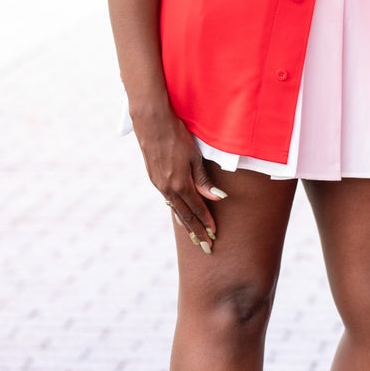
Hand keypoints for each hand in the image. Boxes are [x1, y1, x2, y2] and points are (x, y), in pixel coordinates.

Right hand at [132, 102, 226, 252]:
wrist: (151, 122)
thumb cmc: (177, 136)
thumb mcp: (194, 157)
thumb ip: (203, 180)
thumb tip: (217, 198)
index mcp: (180, 184)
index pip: (197, 209)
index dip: (206, 223)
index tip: (214, 235)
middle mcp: (167, 188)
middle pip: (185, 215)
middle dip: (196, 232)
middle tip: (206, 248)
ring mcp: (159, 184)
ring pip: (175, 209)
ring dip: (186, 224)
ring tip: (194, 237)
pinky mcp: (154, 178)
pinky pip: (168, 199)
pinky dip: (176, 211)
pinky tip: (179, 214)